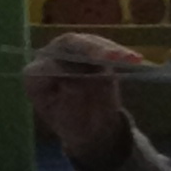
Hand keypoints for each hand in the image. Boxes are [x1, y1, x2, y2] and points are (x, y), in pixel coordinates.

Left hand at [26, 31, 140, 163]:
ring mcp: (72, 50)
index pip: (46, 67)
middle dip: (91, 49)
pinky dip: (120, 54)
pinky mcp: (93, 50)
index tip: (82, 80)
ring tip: (129, 59)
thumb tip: (75, 82)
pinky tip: (134, 59)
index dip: (64, 70)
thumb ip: (70, 102)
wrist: (91, 127)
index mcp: (36, 76)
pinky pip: (106, 47)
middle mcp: (51, 56)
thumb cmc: (75, 125)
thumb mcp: (70, 121)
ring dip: (110, 50)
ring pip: (88, 42)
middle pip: (68, 45)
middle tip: (110, 58)